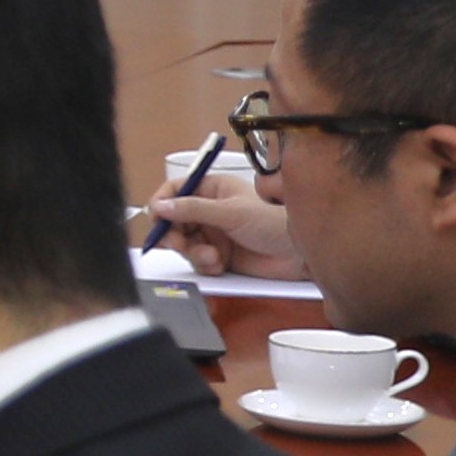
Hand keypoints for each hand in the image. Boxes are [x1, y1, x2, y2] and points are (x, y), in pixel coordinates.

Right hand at [139, 186, 300, 282]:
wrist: (300, 256)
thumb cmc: (275, 224)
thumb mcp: (231, 213)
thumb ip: (193, 209)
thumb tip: (161, 206)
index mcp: (213, 189)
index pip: (176, 189)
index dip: (162, 202)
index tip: (156, 216)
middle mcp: (210, 210)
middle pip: (173, 220)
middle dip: (176, 235)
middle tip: (181, 244)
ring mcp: (213, 234)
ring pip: (183, 244)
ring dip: (193, 253)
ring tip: (212, 257)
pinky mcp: (218, 255)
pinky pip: (196, 262)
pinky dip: (204, 265)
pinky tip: (220, 265)